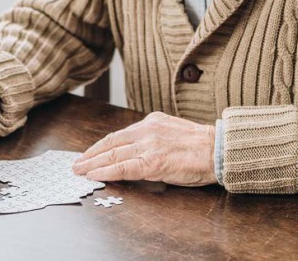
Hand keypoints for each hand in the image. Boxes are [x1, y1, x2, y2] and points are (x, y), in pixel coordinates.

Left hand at [72, 112, 216, 185]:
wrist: (220, 150)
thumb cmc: (201, 146)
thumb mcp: (171, 133)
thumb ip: (152, 139)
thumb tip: (134, 153)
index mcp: (151, 122)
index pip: (118, 135)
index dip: (100, 146)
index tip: (88, 153)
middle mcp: (147, 130)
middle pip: (111, 144)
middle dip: (90, 155)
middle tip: (76, 163)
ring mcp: (149, 145)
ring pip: (113, 155)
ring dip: (93, 164)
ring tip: (79, 171)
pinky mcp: (153, 161)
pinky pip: (124, 168)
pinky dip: (106, 172)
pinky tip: (95, 175)